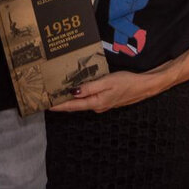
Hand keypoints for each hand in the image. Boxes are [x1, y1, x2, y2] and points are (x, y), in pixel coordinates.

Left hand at [50, 70, 165, 112]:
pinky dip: (80, 96)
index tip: (45, 104)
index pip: (72, 105)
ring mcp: (102, 104)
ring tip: (57, 93)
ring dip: (69, 99)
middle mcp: (97, 106)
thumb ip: (89, 88)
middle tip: (47, 97)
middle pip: (75, 105)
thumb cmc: (126, 82)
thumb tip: (73, 92)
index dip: (58, 105)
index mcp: (96, 102)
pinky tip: (76, 90)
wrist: (143, 87)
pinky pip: (88, 99)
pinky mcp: (105, 100)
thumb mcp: (106, 82)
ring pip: (81, 102)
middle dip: (61, 102)